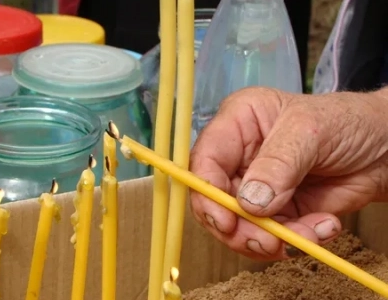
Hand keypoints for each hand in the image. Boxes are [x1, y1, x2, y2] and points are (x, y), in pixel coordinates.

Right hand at [189, 87, 387, 260]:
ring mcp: (257, 186)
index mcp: (238, 124)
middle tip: (265, 241)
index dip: (206, 191)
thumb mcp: (309, 131)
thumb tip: (249, 202)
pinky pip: (273, 236)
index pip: (205, 159)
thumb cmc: (345, 121)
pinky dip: (297, 240)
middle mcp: (240, 157)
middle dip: (238, 227)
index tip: (224, 219)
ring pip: (241, 225)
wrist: (383, 148)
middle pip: (215, 200)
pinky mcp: (277, 210)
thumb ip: (278, 164)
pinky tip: (324, 225)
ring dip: (270, 239)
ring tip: (306, 235)